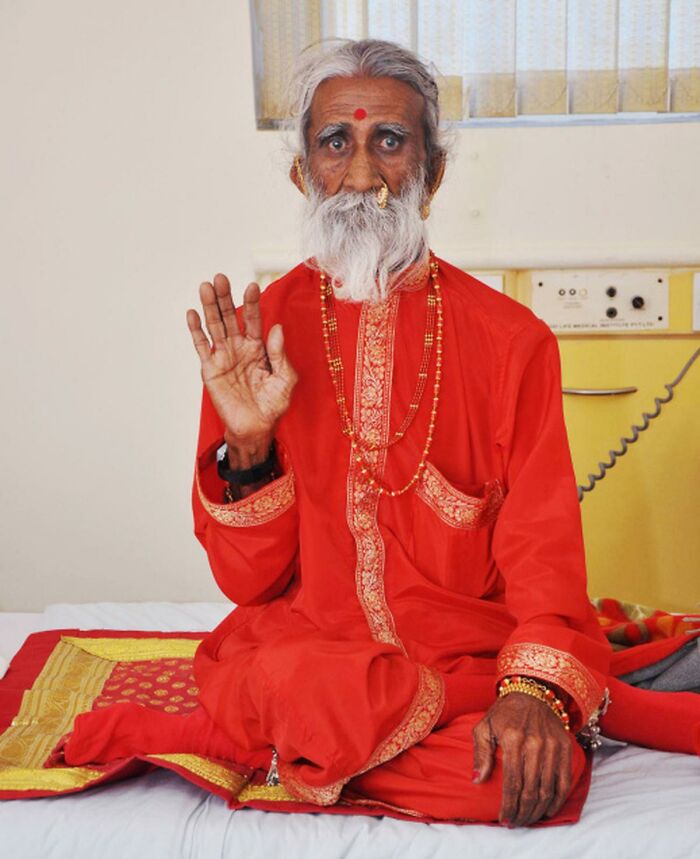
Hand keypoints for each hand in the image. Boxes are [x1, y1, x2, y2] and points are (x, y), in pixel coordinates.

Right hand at [186, 275, 297, 465]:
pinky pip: (202, 347)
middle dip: (225, 297)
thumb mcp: (286, 379)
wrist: (256, 428)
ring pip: (215, 326)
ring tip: (206, 287)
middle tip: (221, 277)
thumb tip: (277, 328)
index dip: (252, 304)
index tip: (253, 286)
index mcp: (258, 349)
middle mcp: (239, 348)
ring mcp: (224, 357)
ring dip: (210, 307)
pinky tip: (192, 314)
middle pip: (230, 317)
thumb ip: (280, 355)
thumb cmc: (272, 405)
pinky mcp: (211, 369)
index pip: (254, 320)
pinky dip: (196, 330)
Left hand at [472, 692, 572, 826]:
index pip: (512, 782)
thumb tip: (477, 781)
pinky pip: (564, 780)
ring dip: (538, 810)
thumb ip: (480, 754)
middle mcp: (535, 743)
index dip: (508, 805)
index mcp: (513, 739)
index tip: (504, 819)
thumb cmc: (504, 712)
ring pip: (548, 789)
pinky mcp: (565, 747)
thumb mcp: (484, 726)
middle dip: (523, 812)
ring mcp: (552, 746)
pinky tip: (548, 809)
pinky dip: (558, 799)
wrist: (532, 693)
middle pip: (531, 790)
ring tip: (528, 819)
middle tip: (516, 823)